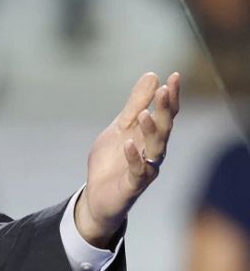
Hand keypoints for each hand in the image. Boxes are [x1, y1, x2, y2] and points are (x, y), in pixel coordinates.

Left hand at [79, 72, 180, 246]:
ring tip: (146, 114)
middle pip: (164, 128)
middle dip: (165, 110)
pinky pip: (137, 171)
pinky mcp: (133, 185)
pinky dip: (134, 158)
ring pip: (155, 149)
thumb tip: (152, 76)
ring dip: (151, 132)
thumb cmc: (112, 160)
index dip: (170, 96)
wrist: (97, 194)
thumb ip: (135, 104)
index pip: (165, 113)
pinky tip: (129, 145)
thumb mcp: (120, 127)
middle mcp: (153, 151)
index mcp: (150, 136)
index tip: (174, 76)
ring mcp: (145, 168)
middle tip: (165, 91)